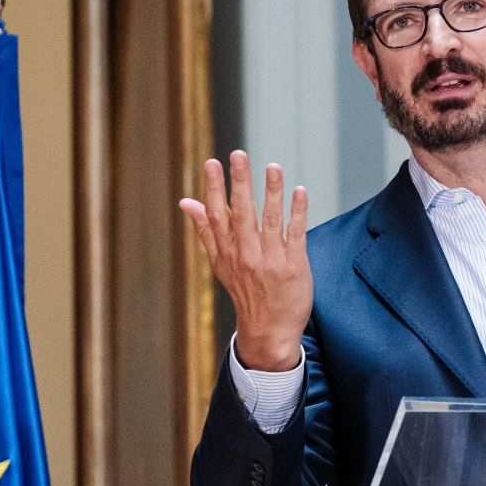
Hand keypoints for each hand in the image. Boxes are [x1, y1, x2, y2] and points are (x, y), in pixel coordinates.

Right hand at [179, 151, 311, 371]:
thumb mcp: (220, 263)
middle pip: (242, 214)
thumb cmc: (245, 291)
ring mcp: (271, 260)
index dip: (214, 188)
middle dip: (240, 183)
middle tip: (238, 154)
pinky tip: (299, 191)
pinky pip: (296, 234)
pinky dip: (298, 212)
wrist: (269, 331)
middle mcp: (246, 254)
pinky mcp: (294, 265)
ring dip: (272, 192)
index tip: (212, 163)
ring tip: (273, 166)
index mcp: (227, 252)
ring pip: (270, 220)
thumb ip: (205, 230)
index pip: (218, 215)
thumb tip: (186, 201)